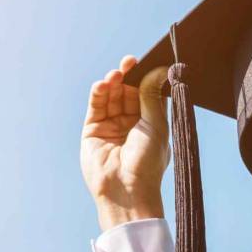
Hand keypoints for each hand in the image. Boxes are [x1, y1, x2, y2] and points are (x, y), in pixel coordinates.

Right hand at [80, 56, 170, 230]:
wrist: (127, 190)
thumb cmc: (147, 162)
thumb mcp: (155, 124)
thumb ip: (151, 96)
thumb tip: (158, 69)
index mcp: (149, 122)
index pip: (146, 93)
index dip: (146, 77)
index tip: (148, 61)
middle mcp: (130, 123)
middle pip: (128, 91)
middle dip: (129, 76)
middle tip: (131, 62)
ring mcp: (110, 126)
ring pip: (111, 97)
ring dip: (113, 82)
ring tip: (116, 74)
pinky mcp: (92, 131)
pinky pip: (96, 107)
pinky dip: (99, 93)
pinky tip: (103, 83)